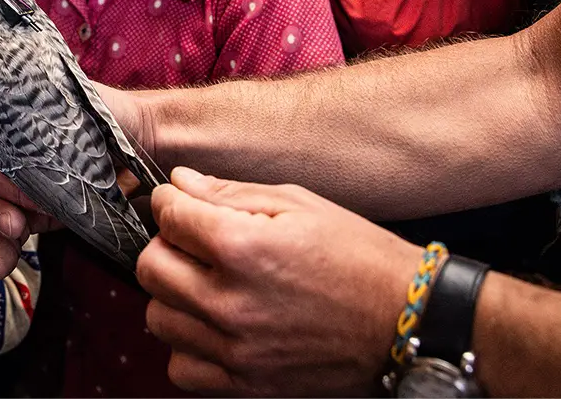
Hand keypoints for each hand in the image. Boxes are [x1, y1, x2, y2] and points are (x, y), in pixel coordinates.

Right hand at [0, 84, 157, 278]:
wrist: (146, 145)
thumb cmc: (104, 114)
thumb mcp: (60, 105)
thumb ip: (15, 113)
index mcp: (7, 122)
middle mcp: (8, 154)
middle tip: (18, 204)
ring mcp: (21, 187)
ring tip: (15, 229)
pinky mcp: (38, 215)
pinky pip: (9, 234)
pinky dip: (2, 250)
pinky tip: (0, 265)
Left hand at [137, 167, 421, 395]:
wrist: (410, 321)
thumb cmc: (359, 257)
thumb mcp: (298, 204)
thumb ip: (229, 193)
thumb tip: (179, 182)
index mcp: (243, 248)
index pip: (167, 215)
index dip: (172, 201)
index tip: (184, 202)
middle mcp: (231, 303)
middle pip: (150, 268)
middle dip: (167, 245)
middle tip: (196, 242)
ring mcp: (237, 350)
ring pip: (159, 318)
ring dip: (174, 296)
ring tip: (208, 284)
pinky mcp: (248, 385)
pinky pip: (182, 368)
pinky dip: (189, 346)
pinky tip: (215, 325)